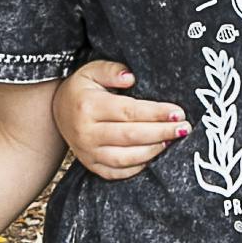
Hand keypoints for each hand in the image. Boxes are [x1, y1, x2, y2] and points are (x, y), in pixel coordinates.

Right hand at [52, 59, 189, 181]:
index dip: (156, 113)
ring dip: (152, 151)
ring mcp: (87, 152)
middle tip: (184, 129)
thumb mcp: (92, 70)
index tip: (178, 112)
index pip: (129, 112)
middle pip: (131, 136)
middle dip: (161, 132)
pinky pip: (117, 172)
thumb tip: (131, 77)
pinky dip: (138, 167)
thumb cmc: (82, 90)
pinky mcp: (91, 165)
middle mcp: (86, 132)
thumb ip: (111, 70)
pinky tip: (154, 155)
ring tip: (171, 141)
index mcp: (88, 106)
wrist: (57, 113)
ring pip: (125, 158)